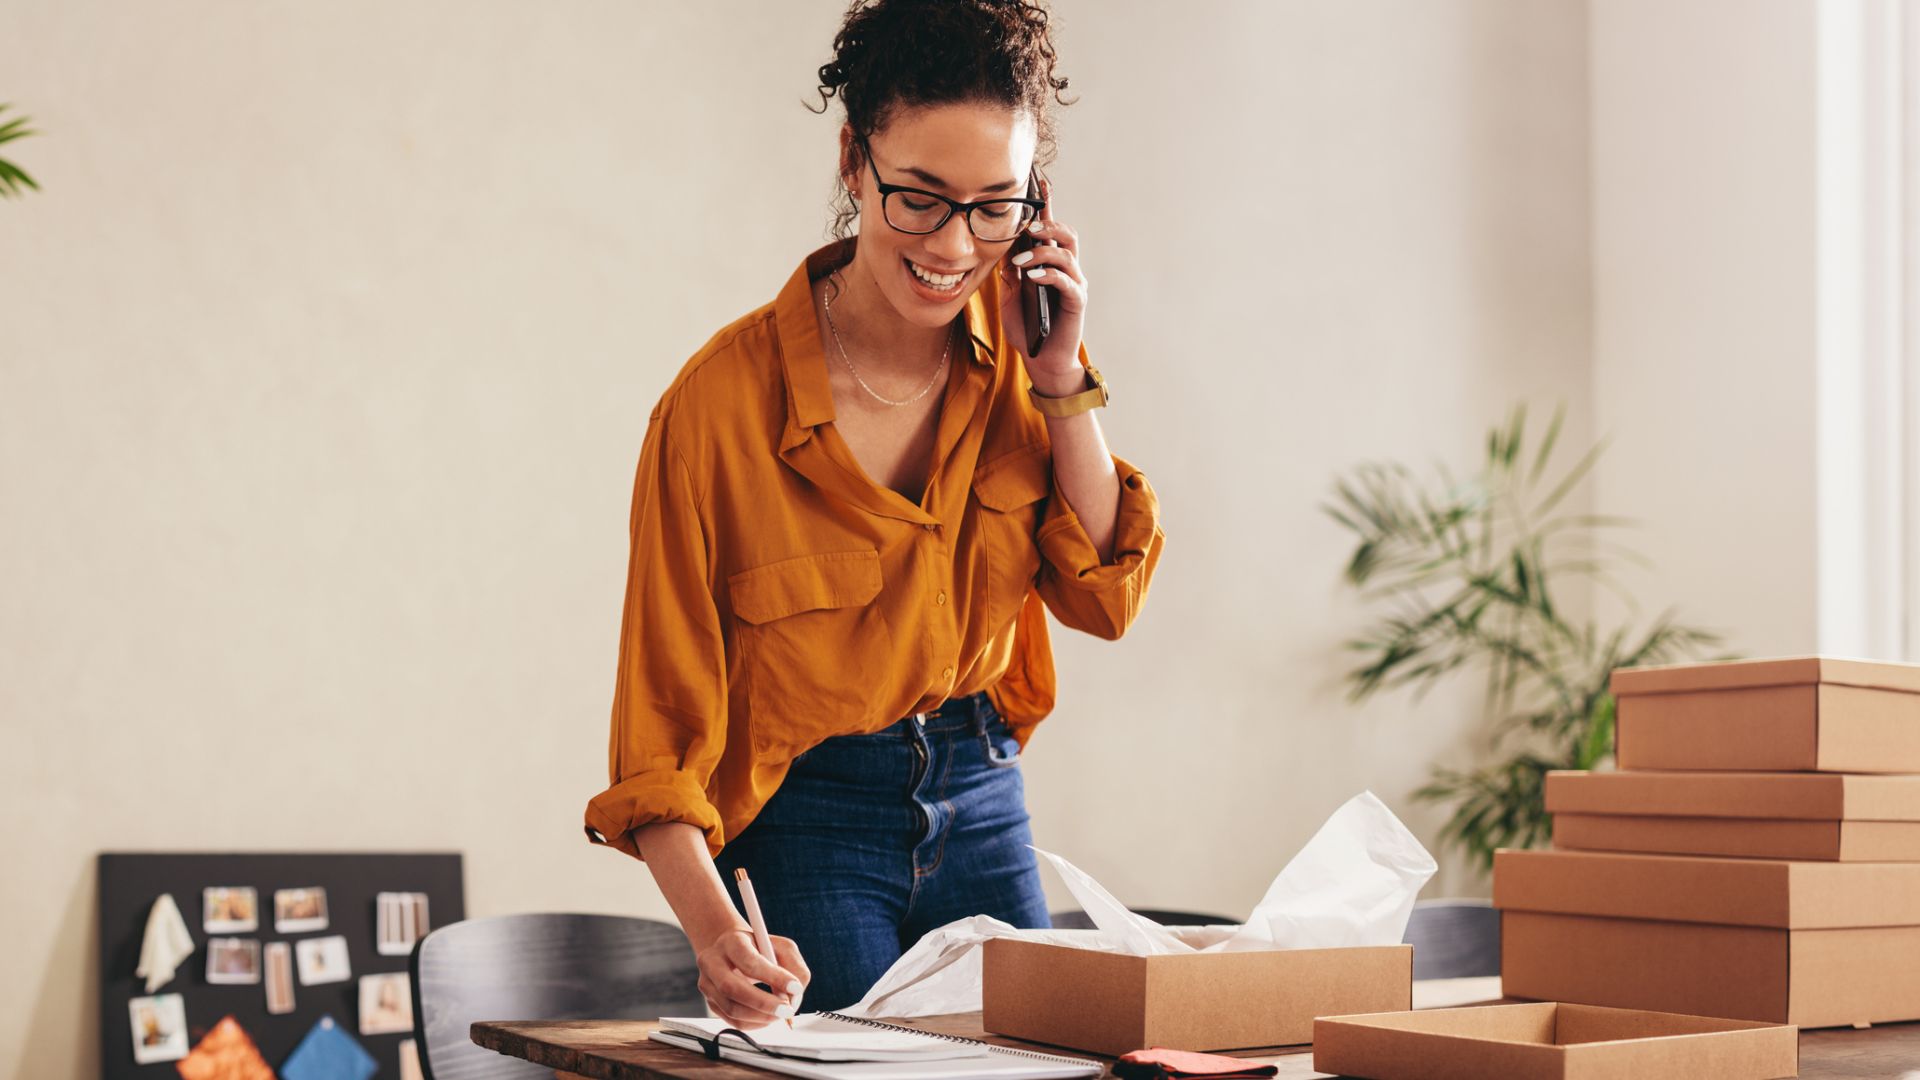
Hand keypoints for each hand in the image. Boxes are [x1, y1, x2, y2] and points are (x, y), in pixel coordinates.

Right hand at [693, 927, 811, 1028]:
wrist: (732, 951)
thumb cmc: (759, 948)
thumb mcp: (780, 947)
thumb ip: (793, 966)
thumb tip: (795, 995)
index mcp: (731, 942)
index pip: (749, 961)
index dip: (773, 976)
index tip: (795, 987)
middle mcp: (712, 962)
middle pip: (732, 988)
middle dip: (764, 1003)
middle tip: (787, 1009)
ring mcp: (708, 984)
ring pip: (732, 1009)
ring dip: (761, 1016)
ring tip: (781, 1013)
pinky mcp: (711, 1002)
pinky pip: (732, 1021)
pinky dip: (755, 1023)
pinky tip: (768, 1016)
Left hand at [996, 176, 1087, 389]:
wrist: (1041, 360)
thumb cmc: (1028, 328)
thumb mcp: (1011, 296)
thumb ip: (1009, 272)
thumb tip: (1002, 248)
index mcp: (1050, 265)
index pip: (1049, 230)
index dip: (1046, 206)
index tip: (1037, 182)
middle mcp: (1067, 270)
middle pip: (1066, 234)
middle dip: (1047, 225)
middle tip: (1027, 229)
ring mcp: (1074, 285)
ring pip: (1067, 253)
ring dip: (1043, 252)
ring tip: (1022, 262)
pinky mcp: (1076, 302)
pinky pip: (1067, 281)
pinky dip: (1049, 274)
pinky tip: (1033, 277)